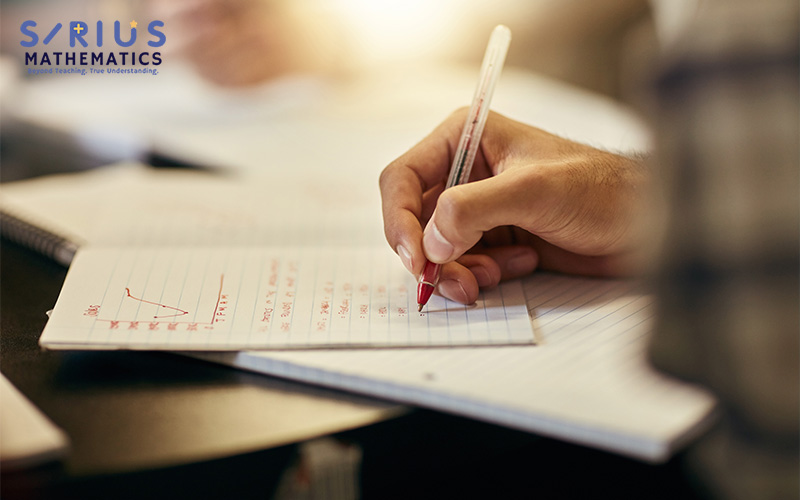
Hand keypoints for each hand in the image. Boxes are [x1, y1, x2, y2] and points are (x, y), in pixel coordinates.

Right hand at [379, 109, 646, 303]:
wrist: (643, 221)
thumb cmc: (599, 188)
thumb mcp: (534, 191)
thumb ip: (474, 210)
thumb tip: (430, 242)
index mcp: (465, 139)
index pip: (403, 179)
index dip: (401, 221)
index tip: (417, 259)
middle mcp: (465, 171)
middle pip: (416, 221)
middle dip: (431, 255)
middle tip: (455, 281)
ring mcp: (479, 207)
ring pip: (437, 249)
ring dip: (458, 270)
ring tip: (493, 276)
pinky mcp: (495, 237)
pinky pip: (464, 263)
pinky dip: (483, 273)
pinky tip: (522, 264)